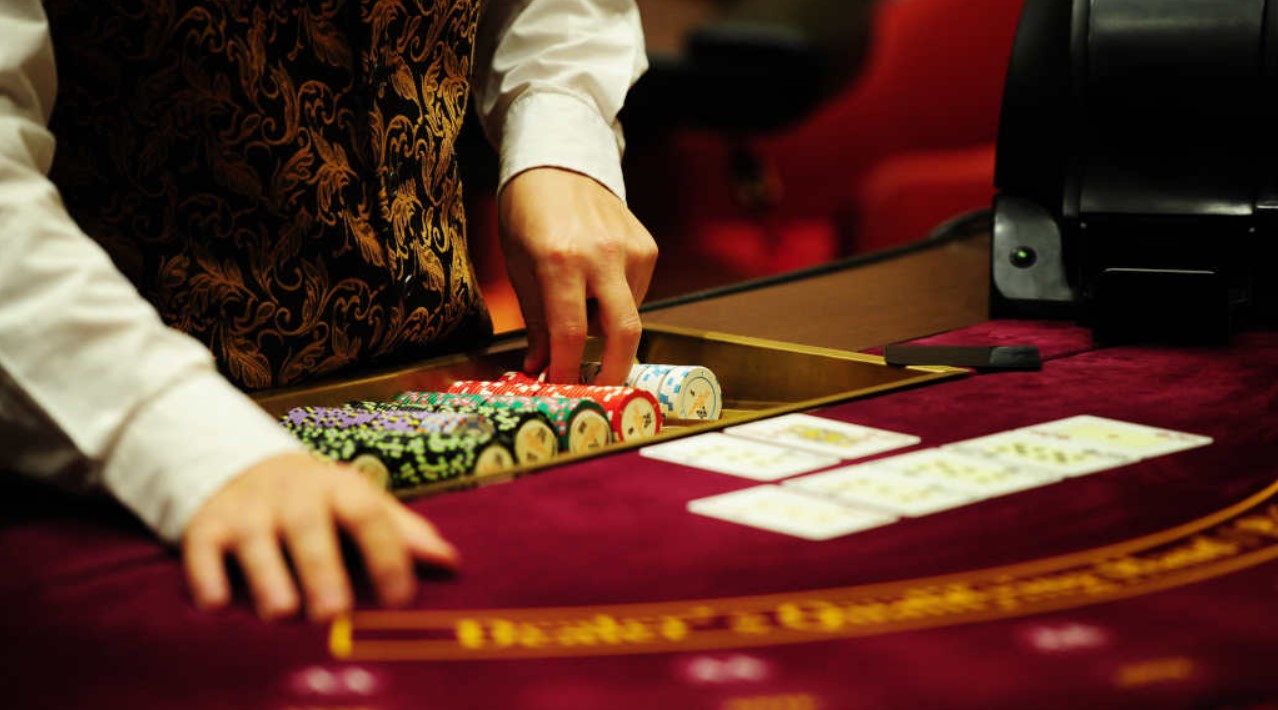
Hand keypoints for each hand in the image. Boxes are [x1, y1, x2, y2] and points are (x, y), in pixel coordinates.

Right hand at [182, 452, 457, 621]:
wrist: (240, 465)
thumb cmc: (318, 502)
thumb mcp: (361, 504)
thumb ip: (403, 534)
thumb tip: (451, 562)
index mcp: (341, 489)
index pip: (370, 516)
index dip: (388, 556)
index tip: (401, 600)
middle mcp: (294, 495)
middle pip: (310, 528)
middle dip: (322, 569)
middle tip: (334, 612)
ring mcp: (248, 510)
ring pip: (257, 541)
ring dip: (268, 576)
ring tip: (282, 612)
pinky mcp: (206, 528)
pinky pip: (203, 551)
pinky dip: (208, 577)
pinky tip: (218, 603)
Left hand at [499, 167, 658, 384]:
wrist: (558, 161)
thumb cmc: (528, 214)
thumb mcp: (519, 266)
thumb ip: (536, 320)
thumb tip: (540, 367)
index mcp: (560, 259)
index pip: (571, 332)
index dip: (568, 370)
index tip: (562, 391)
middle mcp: (602, 254)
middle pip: (624, 332)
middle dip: (614, 371)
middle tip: (600, 391)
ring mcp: (632, 248)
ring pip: (628, 313)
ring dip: (605, 324)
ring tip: (579, 299)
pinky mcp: (648, 245)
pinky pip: (635, 293)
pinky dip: (615, 300)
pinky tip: (596, 278)